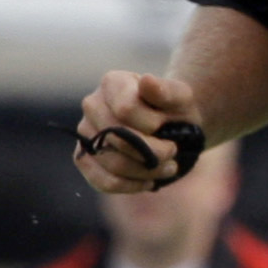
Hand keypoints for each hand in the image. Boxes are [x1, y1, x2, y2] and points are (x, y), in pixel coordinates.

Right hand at [75, 71, 200, 191]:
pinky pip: (101, 181)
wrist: (174, 127)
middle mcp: (92, 105)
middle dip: (153, 152)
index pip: (126, 110)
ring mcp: (86, 133)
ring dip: (147, 171)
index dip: (152, 125)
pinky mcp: (86, 158)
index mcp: (112, 83)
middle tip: (173, 151)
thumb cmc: (175, 109)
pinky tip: (149, 182)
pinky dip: (130, 186)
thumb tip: (147, 81)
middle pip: (117, 139)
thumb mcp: (181, 97)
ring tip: (168, 167)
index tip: (166, 126)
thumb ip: (167, 90)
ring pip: (112, 162)